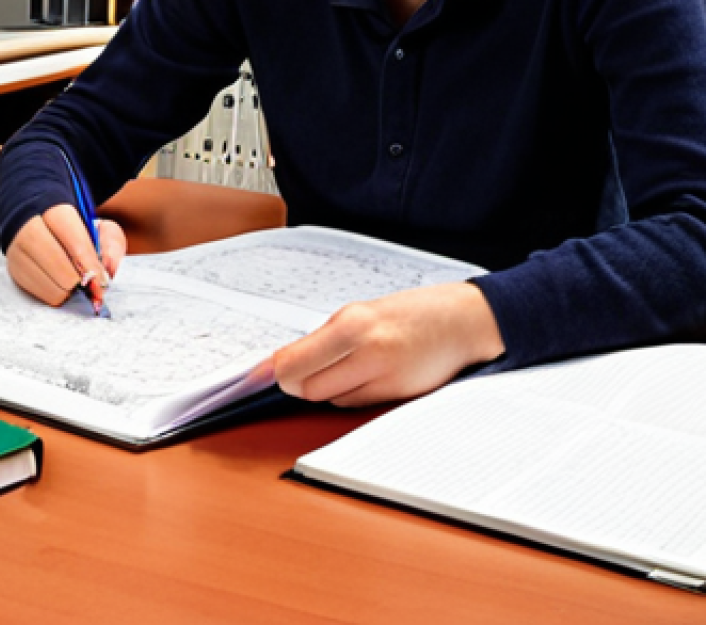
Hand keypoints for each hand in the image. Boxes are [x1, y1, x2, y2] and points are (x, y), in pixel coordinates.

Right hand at [6, 204, 126, 306]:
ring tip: (76, 283)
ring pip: (45, 279)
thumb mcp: (102, 229)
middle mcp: (29, 227)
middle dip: (76, 278)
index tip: (102, 280)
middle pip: (54, 259)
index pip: (73, 239)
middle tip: (90, 287)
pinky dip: (56, 294)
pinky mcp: (15, 268)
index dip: (89, 264)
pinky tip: (63, 285)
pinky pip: (38, 292)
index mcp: (55, 210)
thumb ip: (111, 246)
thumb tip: (106, 272)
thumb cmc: (80, 231)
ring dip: (67, 289)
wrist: (47, 225)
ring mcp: (18, 248)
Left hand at [270, 282, 504, 406]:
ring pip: (328, 398)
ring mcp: (383, 376)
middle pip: (306, 388)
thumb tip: (280, 365)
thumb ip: (322, 340)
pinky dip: (349, 394)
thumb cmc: (406, 314)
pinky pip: (353, 404)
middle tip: (304, 371)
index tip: (259, 377)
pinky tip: (365, 375)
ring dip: (326, 388)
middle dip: (299, 383)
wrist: (460, 320)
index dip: (274, 374)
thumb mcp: (360, 314)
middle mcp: (365, 350)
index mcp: (350, 324)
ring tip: (345, 366)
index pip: (293, 363)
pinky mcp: (396, 395)